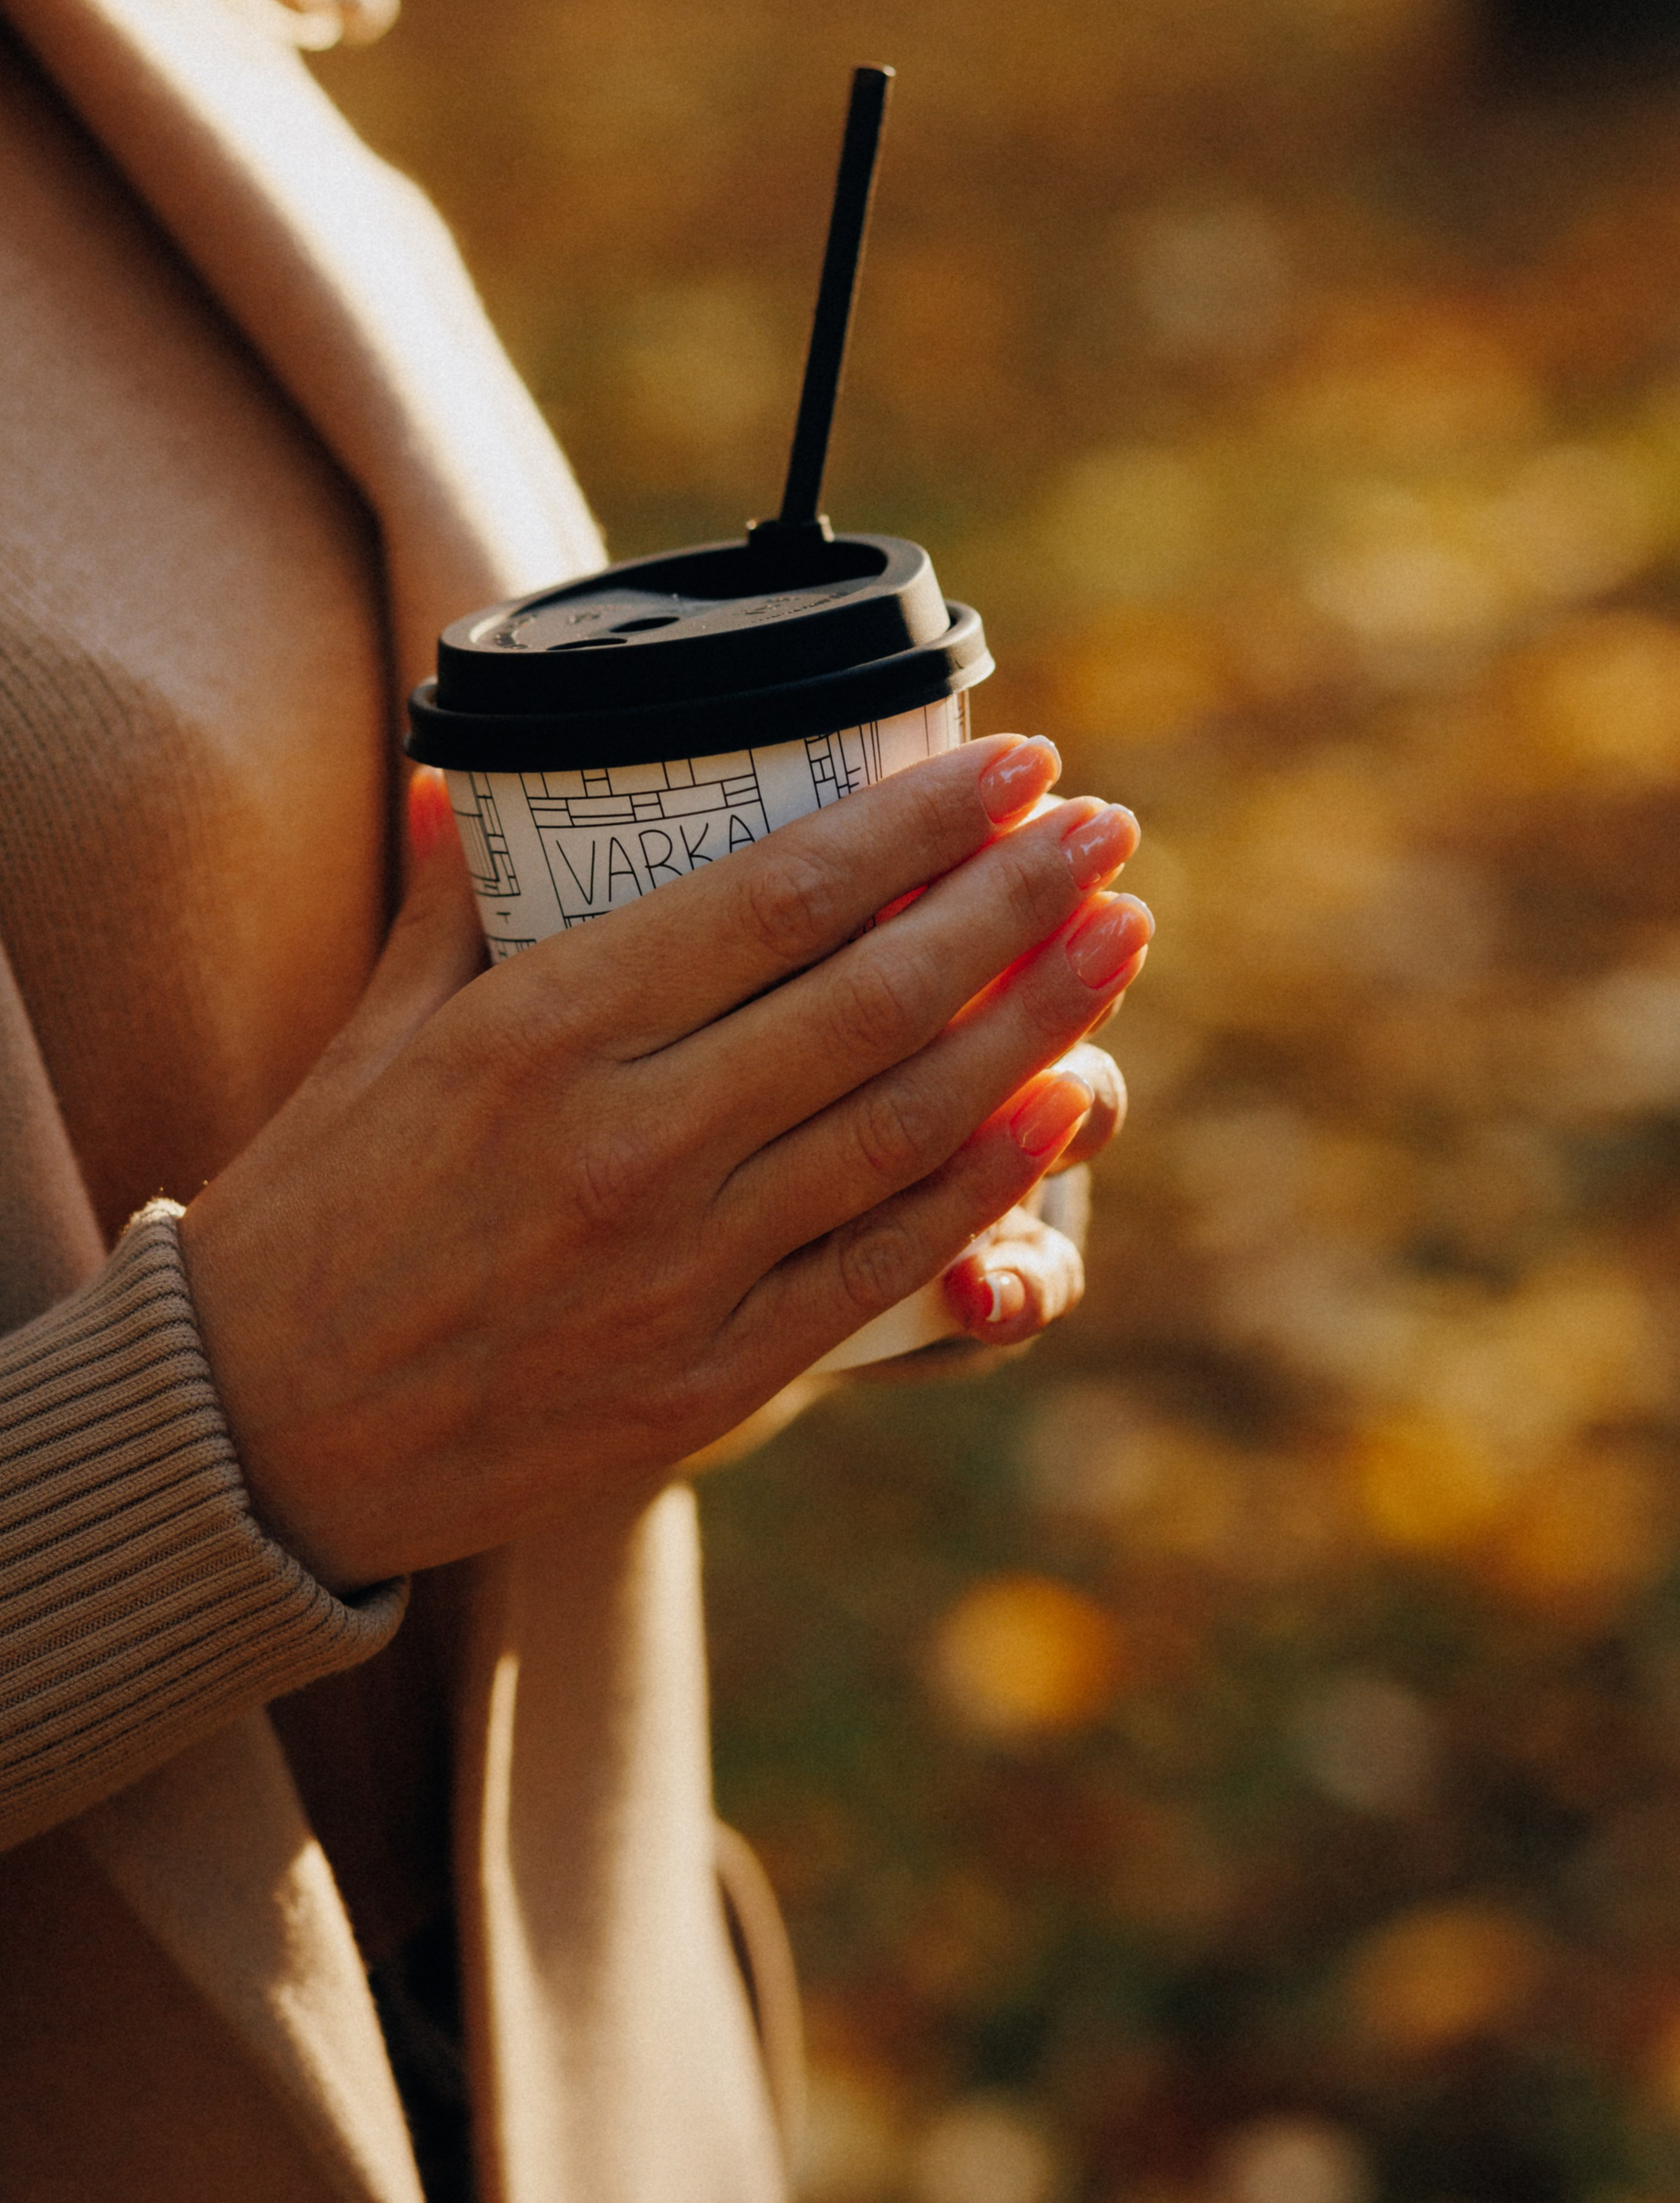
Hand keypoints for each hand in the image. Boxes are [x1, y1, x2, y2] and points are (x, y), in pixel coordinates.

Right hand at [179, 736, 1148, 1589]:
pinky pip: (881, 1262)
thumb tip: (454, 775)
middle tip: (1109, 826)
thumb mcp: (372, 1037)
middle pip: (873, 995)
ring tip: (1122, 937)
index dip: (917, 823)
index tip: (1017, 763)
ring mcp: (677, 1269)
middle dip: (1016, 898)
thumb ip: (444, 902)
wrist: (259, 1439)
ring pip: (904, 1123)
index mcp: (539, 1030)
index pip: (775, 896)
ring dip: (1039, 1021)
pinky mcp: (708, 1379)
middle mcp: (624, 1141)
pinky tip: (1063, 1104)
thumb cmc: (316, 1215)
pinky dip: (985, 1180)